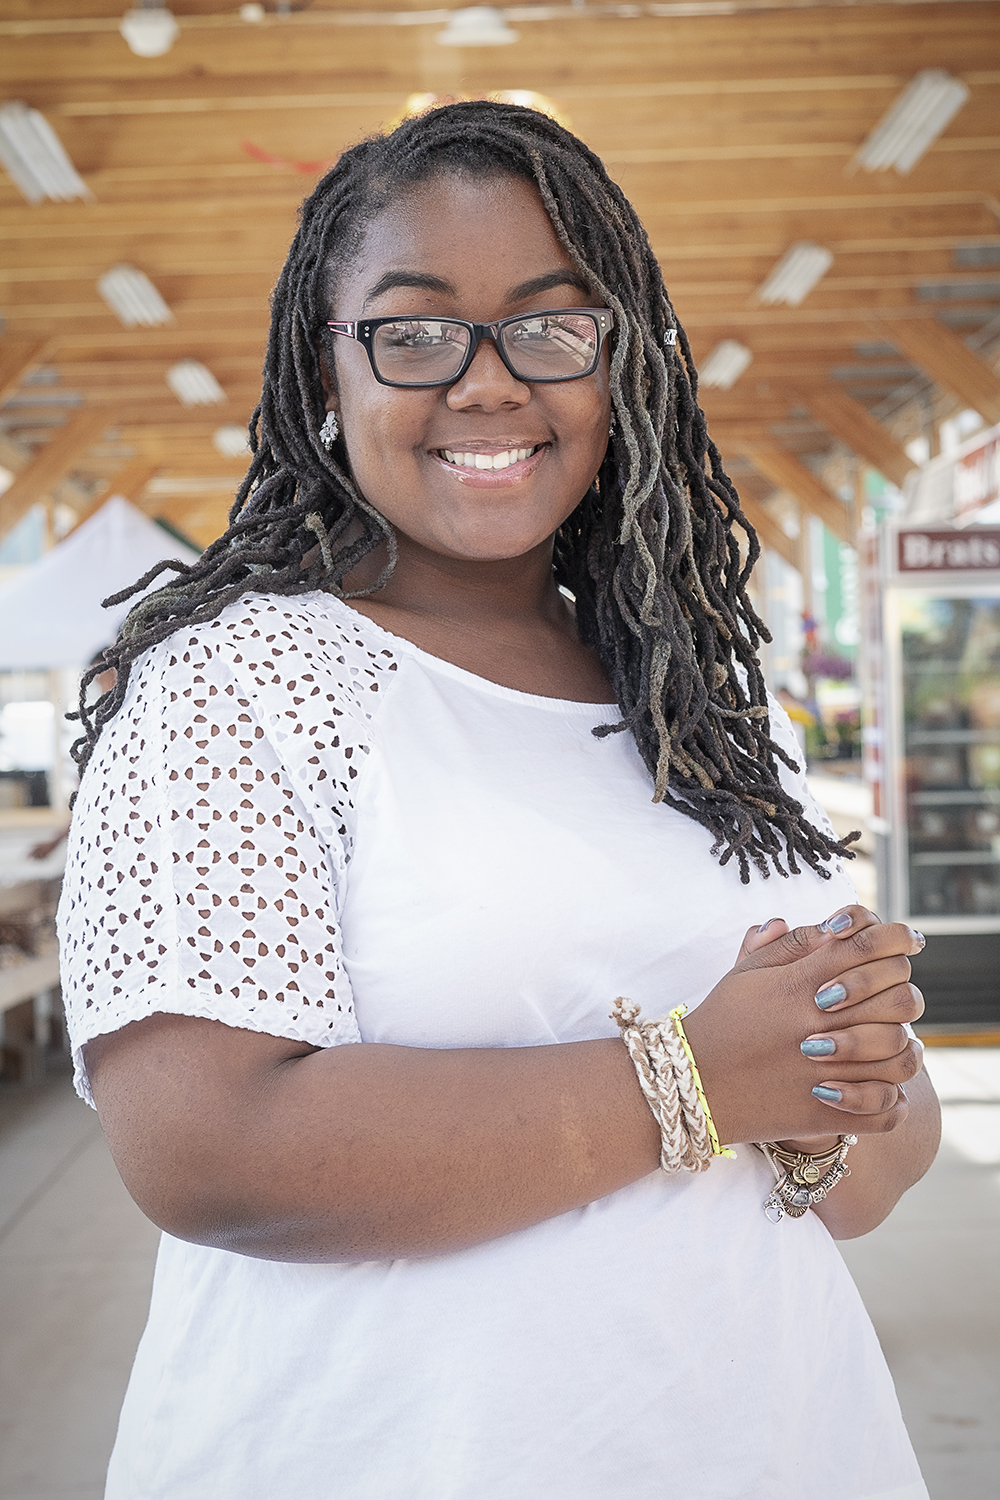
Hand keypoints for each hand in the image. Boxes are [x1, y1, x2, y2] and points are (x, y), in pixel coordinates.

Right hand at [681, 906, 924, 1147]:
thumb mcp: (746, 973)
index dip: (894, 937)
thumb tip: (833, 926)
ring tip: (894, 1042)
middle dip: (899, 990)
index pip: (867, 946)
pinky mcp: (826, 1115)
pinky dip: (892, 1100)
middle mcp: (819, 1027)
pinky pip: (888, 1110)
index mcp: (799, 986)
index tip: (904, 940)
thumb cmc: (721, 1023)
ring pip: (901, 1057)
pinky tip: (880, 1086)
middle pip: (897, 998)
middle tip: (892, 993)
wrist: (693, 1085)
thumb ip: (791, 945)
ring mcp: (827, 1074)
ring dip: (904, 1047)